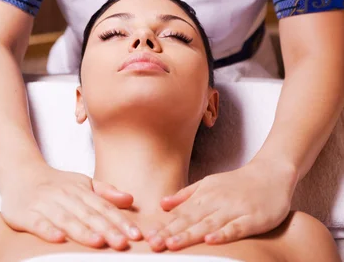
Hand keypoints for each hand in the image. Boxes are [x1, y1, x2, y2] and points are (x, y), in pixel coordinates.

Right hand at [1, 164, 141, 248]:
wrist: (21, 174)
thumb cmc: (56, 184)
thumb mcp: (82, 183)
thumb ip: (105, 192)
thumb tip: (130, 199)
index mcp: (81, 190)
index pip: (104, 207)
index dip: (120, 221)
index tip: (135, 234)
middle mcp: (65, 196)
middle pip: (89, 215)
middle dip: (107, 229)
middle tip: (123, 243)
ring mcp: (46, 204)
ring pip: (66, 219)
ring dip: (82, 231)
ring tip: (99, 242)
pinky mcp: (26, 214)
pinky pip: (38, 223)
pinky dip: (48, 231)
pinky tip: (58, 239)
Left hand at [145, 159, 296, 250]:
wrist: (271, 173)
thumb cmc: (238, 183)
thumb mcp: (209, 184)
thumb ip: (186, 195)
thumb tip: (162, 204)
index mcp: (205, 195)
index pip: (181, 214)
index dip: (164, 226)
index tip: (147, 237)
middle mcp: (216, 201)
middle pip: (191, 220)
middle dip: (171, 233)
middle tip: (153, 245)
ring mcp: (234, 210)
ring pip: (209, 224)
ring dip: (190, 235)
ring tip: (172, 244)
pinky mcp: (252, 218)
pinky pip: (236, 228)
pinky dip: (223, 235)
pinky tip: (210, 241)